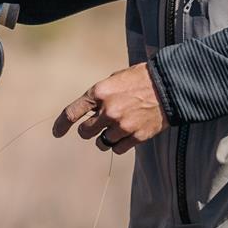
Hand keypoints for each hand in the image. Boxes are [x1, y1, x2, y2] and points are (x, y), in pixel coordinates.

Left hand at [53, 63, 167, 153]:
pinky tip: (126, 135)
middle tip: (97, 126)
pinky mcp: (136, 136)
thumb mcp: (115, 79)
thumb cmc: (141, 79)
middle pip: (85, 132)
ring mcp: (122, 125)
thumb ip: (100, 95)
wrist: (170, 86)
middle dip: (89, 130)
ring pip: (102, 142)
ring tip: (116, 129)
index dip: (61, 125)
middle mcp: (108, 110)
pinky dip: (119, 145)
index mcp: (99, 93)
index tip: (56, 133)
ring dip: (105, 138)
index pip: (72, 113)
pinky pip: (118, 149)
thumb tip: (89, 109)